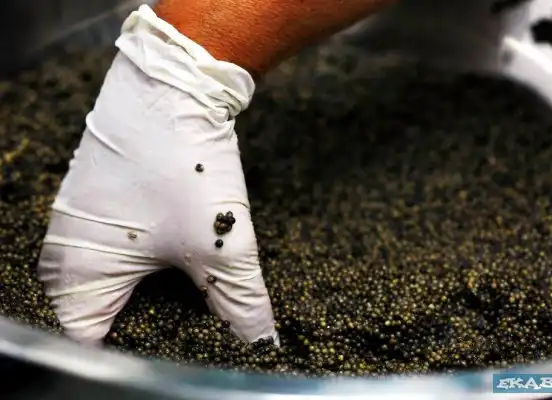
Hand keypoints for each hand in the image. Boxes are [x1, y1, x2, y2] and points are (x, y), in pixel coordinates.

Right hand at [37, 6, 277, 345]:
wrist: (176, 84)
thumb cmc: (182, 164)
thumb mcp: (220, 246)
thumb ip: (240, 303)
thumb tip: (258, 341)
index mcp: (78, 274)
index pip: (95, 344)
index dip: (143, 352)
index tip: (184, 348)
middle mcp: (68, 252)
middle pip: (106, 315)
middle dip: (153, 326)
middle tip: (197, 327)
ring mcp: (84, 223)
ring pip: (117, 281)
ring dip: (155, 292)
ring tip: (195, 294)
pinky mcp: (105, 202)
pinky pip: (121, 248)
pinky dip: (151, 262)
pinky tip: (182, 259)